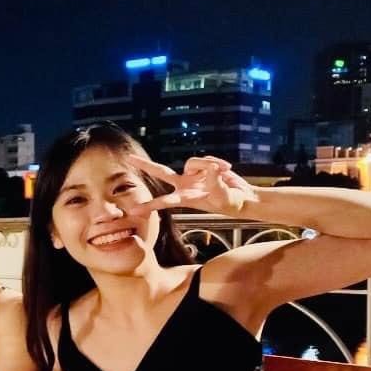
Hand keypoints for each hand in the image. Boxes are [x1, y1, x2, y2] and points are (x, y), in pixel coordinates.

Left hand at [125, 154, 256, 216]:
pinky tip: (227, 168)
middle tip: (128, 158)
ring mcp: (193, 175)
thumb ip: (215, 182)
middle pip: (161, 172)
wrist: (242, 198)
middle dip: (145, 165)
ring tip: (224, 171)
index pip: (165, 201)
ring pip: (195, 161)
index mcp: (186, 198)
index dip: (150, 206)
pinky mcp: (203, 166)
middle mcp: (185, 185)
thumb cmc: (232, 203)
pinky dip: (219, 162)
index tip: (133, 211)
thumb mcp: (223, 197)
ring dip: (210, 165)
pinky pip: (208, 159)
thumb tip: (211, 167)